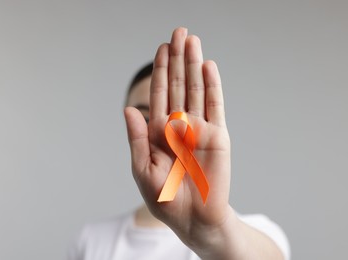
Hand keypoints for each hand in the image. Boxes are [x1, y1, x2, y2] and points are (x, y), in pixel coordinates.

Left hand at [124, 27, 231, 251]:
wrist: (193, 219)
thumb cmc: (164, 198)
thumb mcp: (142, 169)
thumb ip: (137, 138)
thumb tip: (129, 109)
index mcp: (159, 131)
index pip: (160, 94)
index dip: (161, 71)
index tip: (162, 48)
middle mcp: (180, 124)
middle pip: (179, 85)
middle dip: (178, 59)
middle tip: (178, 32)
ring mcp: (200, 128)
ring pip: (197, 89)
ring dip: (194, 65)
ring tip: (192, 41)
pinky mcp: (218, 136)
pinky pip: (215, 106)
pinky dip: (212, 86)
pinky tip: (208, 66)